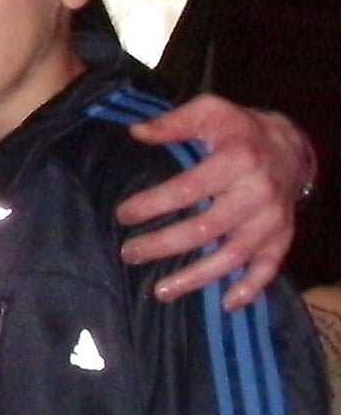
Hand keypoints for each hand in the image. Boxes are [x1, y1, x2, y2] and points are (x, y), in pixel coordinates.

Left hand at [116, 96, 311, 309]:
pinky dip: (249, 289)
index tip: (122, 215)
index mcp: (238, 159)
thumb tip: (135, 133)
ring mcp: (271, 220)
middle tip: (129, 254)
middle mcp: (257, 193)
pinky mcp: (282, 238)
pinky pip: (268, 269)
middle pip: (205, 229)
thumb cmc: (240, 130)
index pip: (188, 189)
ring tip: (160, 290)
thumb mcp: (211, 111)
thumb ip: (174, 122)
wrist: (291, 147)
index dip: (153, 204)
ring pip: (232, 257)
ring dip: (195, 278)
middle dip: (163, 245)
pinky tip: (225, 303)